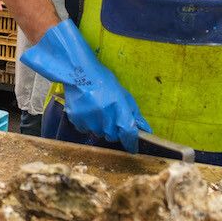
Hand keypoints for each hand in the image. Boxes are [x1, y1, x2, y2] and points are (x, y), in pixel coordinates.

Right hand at [20, 20, 149, 151]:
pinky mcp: (77, 121)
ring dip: (100, 126)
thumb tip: (144, 128)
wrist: (79, 72)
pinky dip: (87, 123)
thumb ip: (133, 113)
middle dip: (113, 130)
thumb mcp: (123, 94)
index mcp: (119, 110)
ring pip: (98, 133)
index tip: (132, 148)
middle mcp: (105, 119)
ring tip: (96, 109)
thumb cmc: (104, 81)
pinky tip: (86, 110)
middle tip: (109, 115)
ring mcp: (89, 121)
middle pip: (112, 136)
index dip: (131, 143)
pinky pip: (86, 129)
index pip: (128, 134)